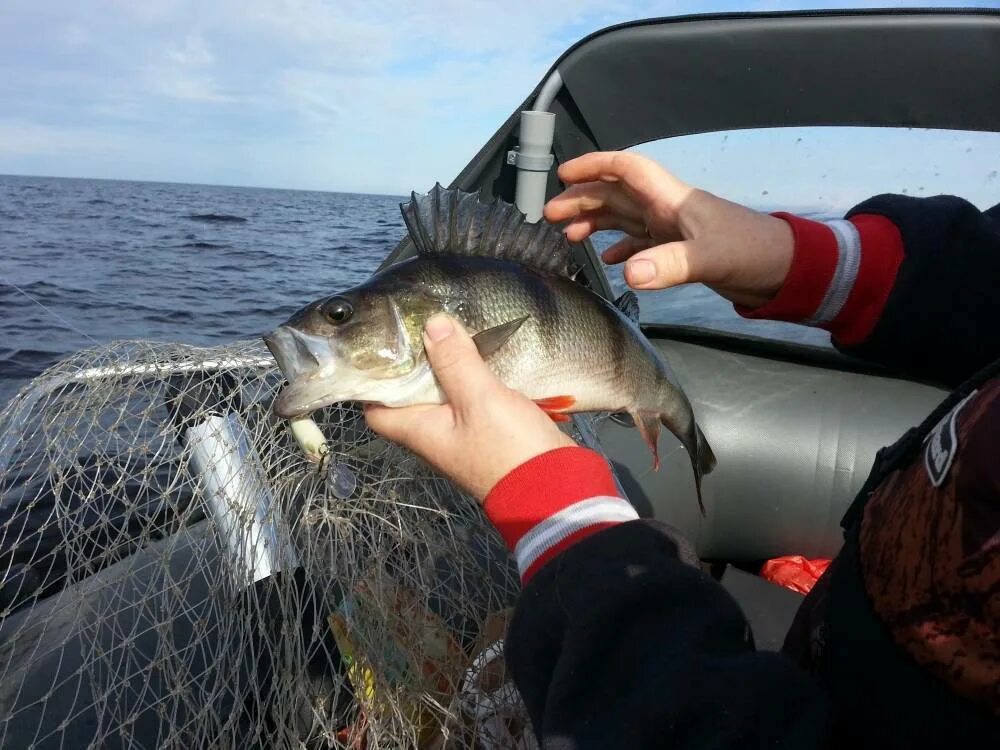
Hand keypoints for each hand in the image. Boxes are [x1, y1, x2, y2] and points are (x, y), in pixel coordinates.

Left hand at [363, 314, 575, 500]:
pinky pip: (474, 399)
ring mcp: (463, 433)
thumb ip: (455, 361)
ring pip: (446, 394)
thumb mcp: (480, 398)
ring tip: (454, 331)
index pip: (376, 409)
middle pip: (412, 395)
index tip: (382, 350)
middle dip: (417, 363)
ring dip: (450, 367)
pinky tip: (486, 354)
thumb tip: (431, 325)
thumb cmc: (509, 449)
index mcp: (420, 431)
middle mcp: (435, 434)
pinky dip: (476, 377)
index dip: (373, 381)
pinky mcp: (490, 430)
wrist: (557, 487)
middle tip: (422, 327)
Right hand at [544, 151, 794, 308]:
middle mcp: (667, 209)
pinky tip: (609, 261)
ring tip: (567, 235)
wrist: (785, 270)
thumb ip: (669, 265)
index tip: (563, 175)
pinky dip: (621, 249)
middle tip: (550, 214)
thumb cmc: (753, 253)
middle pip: (616, 194)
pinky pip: (641, 244)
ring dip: (596, 223)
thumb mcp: (709, 259)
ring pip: (624, 218)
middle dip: (583, 199)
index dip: (594, 166)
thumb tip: (627, 273)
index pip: (626, 169)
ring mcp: (673, 230)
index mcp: (672, 200)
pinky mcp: (679, 251)